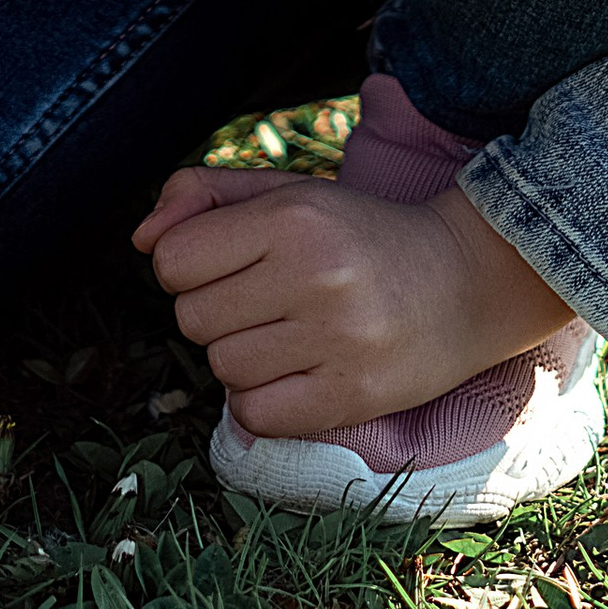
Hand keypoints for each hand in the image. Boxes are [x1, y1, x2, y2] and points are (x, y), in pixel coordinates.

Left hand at [132, 165, 575, 438]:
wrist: (467, 280)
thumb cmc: (359, 234)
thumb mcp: (287, 193)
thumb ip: (203, 197)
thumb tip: (140, 239)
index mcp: (293, 217)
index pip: (172, 261)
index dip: (189, 266)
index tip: (231, 265)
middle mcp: (314, 275)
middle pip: (191, 320)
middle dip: (218, 312)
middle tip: (270, 301)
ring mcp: (336, 340)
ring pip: (221, 369)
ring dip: (243, 358)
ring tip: (293, 335)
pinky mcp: (353, 396)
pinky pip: (255, 415)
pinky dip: (264, 401)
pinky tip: (300, 374)